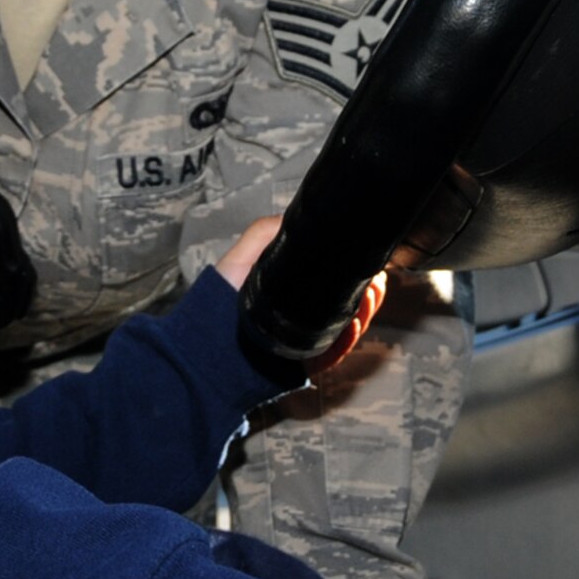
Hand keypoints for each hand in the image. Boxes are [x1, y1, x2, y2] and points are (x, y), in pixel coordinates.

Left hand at [213, 218, 386, 375]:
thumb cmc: (216, 303)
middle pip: (351, 306)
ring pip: (347, 330)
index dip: (359, 274)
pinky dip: (347, 340)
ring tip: (369, 297)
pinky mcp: (303, 364)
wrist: (201, 344)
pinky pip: (332, 355)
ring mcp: (306, 342)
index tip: (371, 264)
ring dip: (365, 313)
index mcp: (295, 293)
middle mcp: (305, 317)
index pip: (337, 283)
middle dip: (370, 293)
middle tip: (376, 282)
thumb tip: (298, 215)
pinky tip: (354, 322)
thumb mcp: (240, 258)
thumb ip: (265, 233)